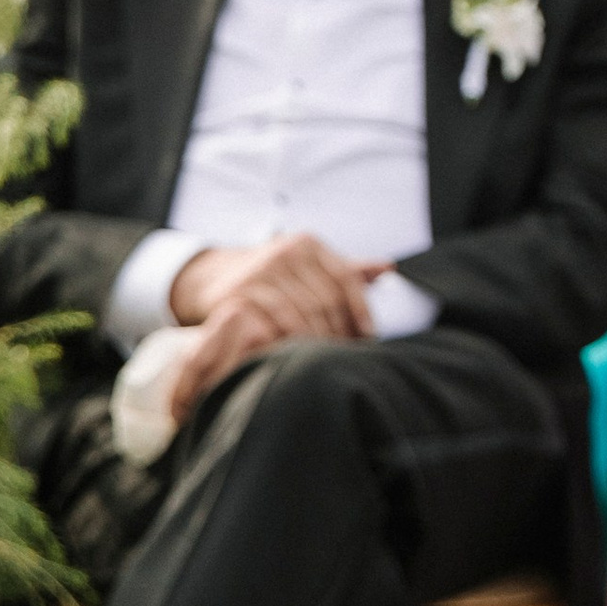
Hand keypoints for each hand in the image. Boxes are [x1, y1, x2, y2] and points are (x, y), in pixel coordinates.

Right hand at [168, 233, 375, 343]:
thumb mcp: (309, 266)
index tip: (370, 337)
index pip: (345, 278)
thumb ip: (347, 270)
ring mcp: (261, 271)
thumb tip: (388, 268)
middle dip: (341, 332)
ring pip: (302, 315)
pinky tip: (300, 357)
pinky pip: (275, 324)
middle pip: (325, 300)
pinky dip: (292, 344)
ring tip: (328, 361)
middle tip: (349, 357)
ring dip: (318, 342)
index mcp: (308, 244)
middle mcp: (286, 252)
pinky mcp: (240, 293)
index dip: (361, 310)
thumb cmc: (275, 275)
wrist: (217, 277)